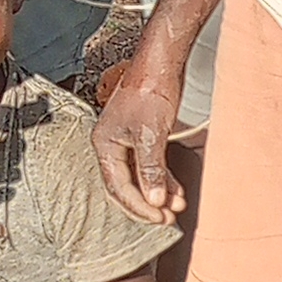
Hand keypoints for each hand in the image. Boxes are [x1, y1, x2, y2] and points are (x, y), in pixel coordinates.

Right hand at [93, 48, 187, 224]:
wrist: (161, 63)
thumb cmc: (150, 90)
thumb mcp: (151, 134)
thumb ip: (151, 169)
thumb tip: (153, 200)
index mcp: (105, 145)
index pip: (118, 187)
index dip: (139, 206)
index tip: (159, 218)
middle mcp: (111, 146)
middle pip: (125, 186)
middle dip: (147, 204)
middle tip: (168, 218)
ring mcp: (126, 142)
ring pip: (139, 178)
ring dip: (157, 193)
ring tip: (176, 205)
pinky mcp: (141, 137)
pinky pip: (148, 166)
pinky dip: (162, 179)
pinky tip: (176, 189)